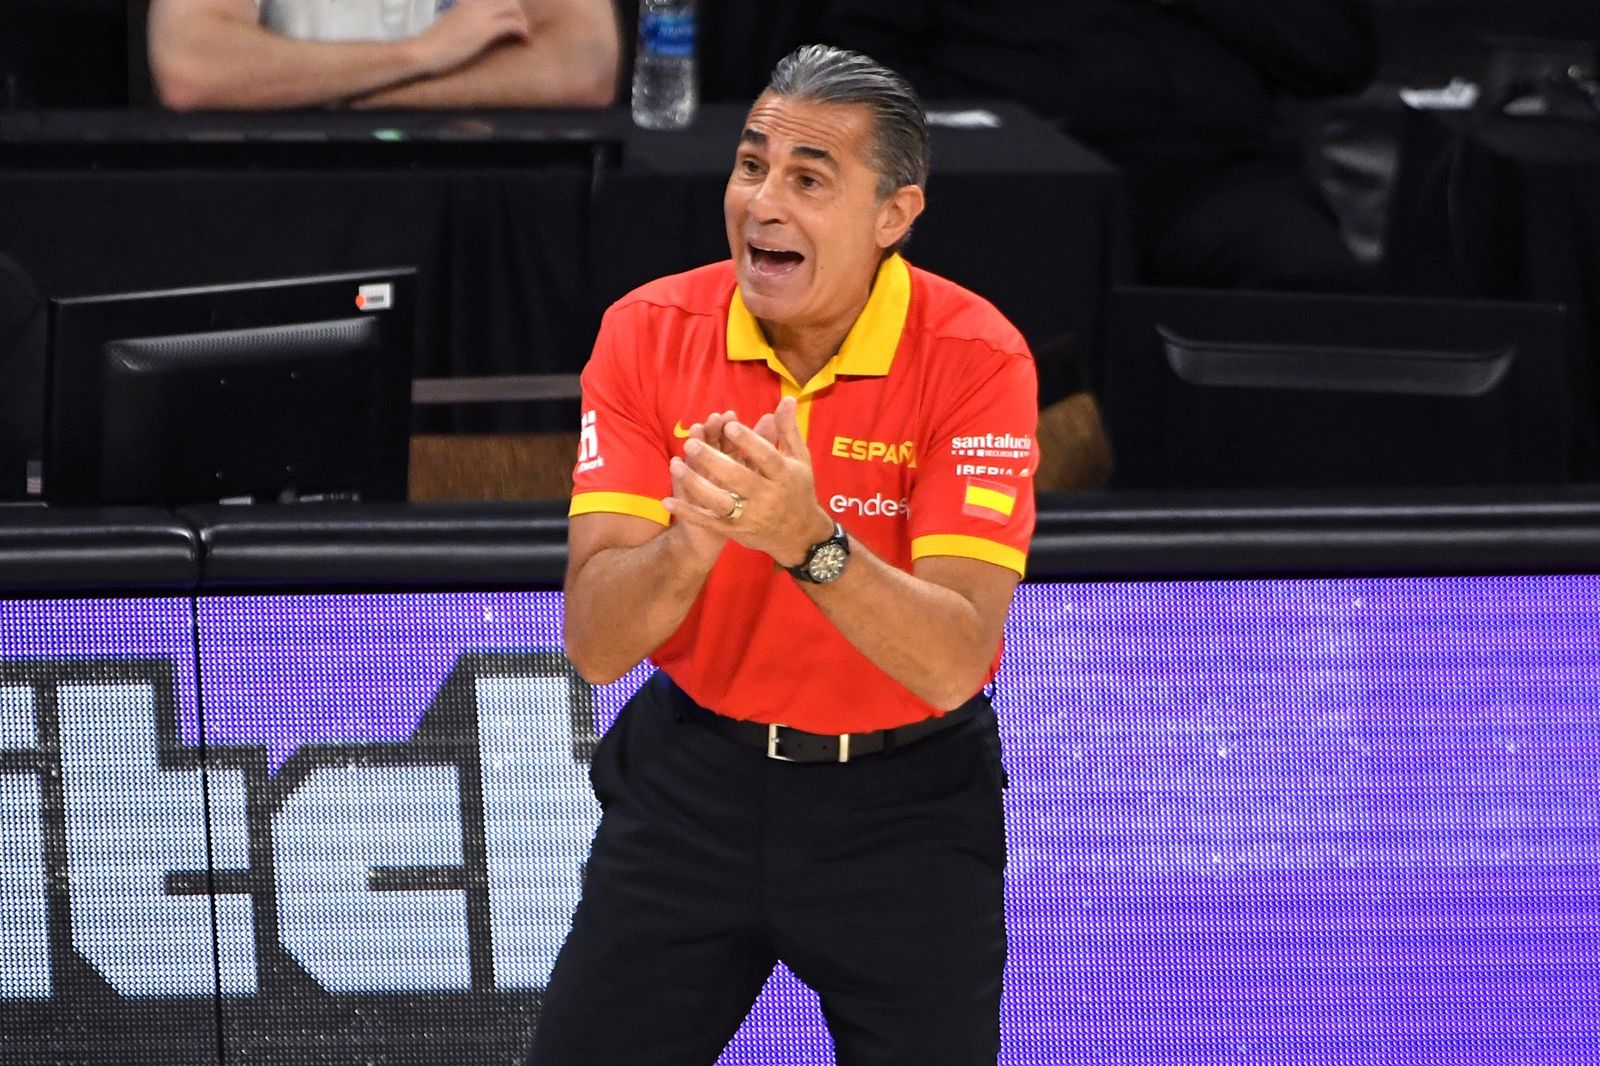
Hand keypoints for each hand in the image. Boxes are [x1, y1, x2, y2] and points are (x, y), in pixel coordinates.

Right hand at [411, 0, 529, 75]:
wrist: (424, 52)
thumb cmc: (435, 44)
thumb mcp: (454, 24)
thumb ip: (467, 19)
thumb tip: (477, 27)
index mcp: (468, 1)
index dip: (509, 6)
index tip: (514, 17)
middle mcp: (474, 3)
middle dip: (519, 13)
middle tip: (520, 29)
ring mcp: (480, 15)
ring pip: (513, 7)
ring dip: (523, 21)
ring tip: (524, 36)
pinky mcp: (484, 31)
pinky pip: (512, 24)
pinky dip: (523, 32)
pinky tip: (524, 41)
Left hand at [664, 397, 833, 567]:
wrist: (800, 536)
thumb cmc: (798, 489)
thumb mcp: (799, 459)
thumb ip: (788, 430)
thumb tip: (787, 398)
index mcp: (784, 476)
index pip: (766, 457)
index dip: (749, 441)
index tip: (729, 424)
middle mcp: (768, 497)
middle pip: (739, 478)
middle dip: (714, 461)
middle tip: (691, 442)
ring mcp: (751, 516)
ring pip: (720, 501)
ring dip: (696, 485)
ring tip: (676, 465)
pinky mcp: (736, 531)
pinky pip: (709, 522)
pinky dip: (689, 513)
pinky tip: (668, 501)